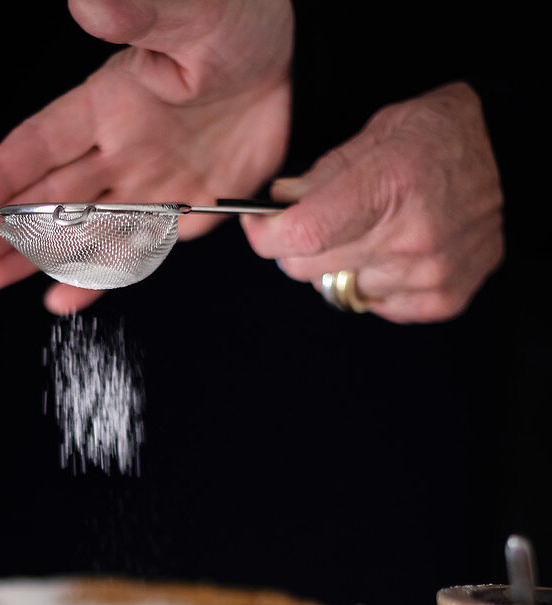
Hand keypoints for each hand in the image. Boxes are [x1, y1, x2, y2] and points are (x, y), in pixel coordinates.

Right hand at [0, 0, 292, 313]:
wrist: (299, 64)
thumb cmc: (240, 23)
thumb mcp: (194, 14)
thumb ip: (143, 12)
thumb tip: (89, 2)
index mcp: (110, 102)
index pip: (40, 144)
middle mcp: (119, 149)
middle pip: (46, 198)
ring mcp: (148, 185)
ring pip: (79, 232)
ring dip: (32, 258)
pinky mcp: (183, 212)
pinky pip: (135, 252)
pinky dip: (100, 276)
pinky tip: (64, 297)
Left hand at [242, 82, 503, 322]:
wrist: (511, 156)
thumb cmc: (440, 138)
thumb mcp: (376, 133)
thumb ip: (320, 175)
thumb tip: (277, 206)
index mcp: (387, 185)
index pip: (301, 235)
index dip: (265, 237)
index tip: (259, 229)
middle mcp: (409, 237)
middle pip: (308, 269)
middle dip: (300, 248)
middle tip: (319, 224)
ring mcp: (426, 274)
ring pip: (341, 290)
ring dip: (344, 266)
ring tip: (375, 232)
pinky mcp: (440, 300)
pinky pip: (378, 306)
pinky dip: (377, 284)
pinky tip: (398, 253)